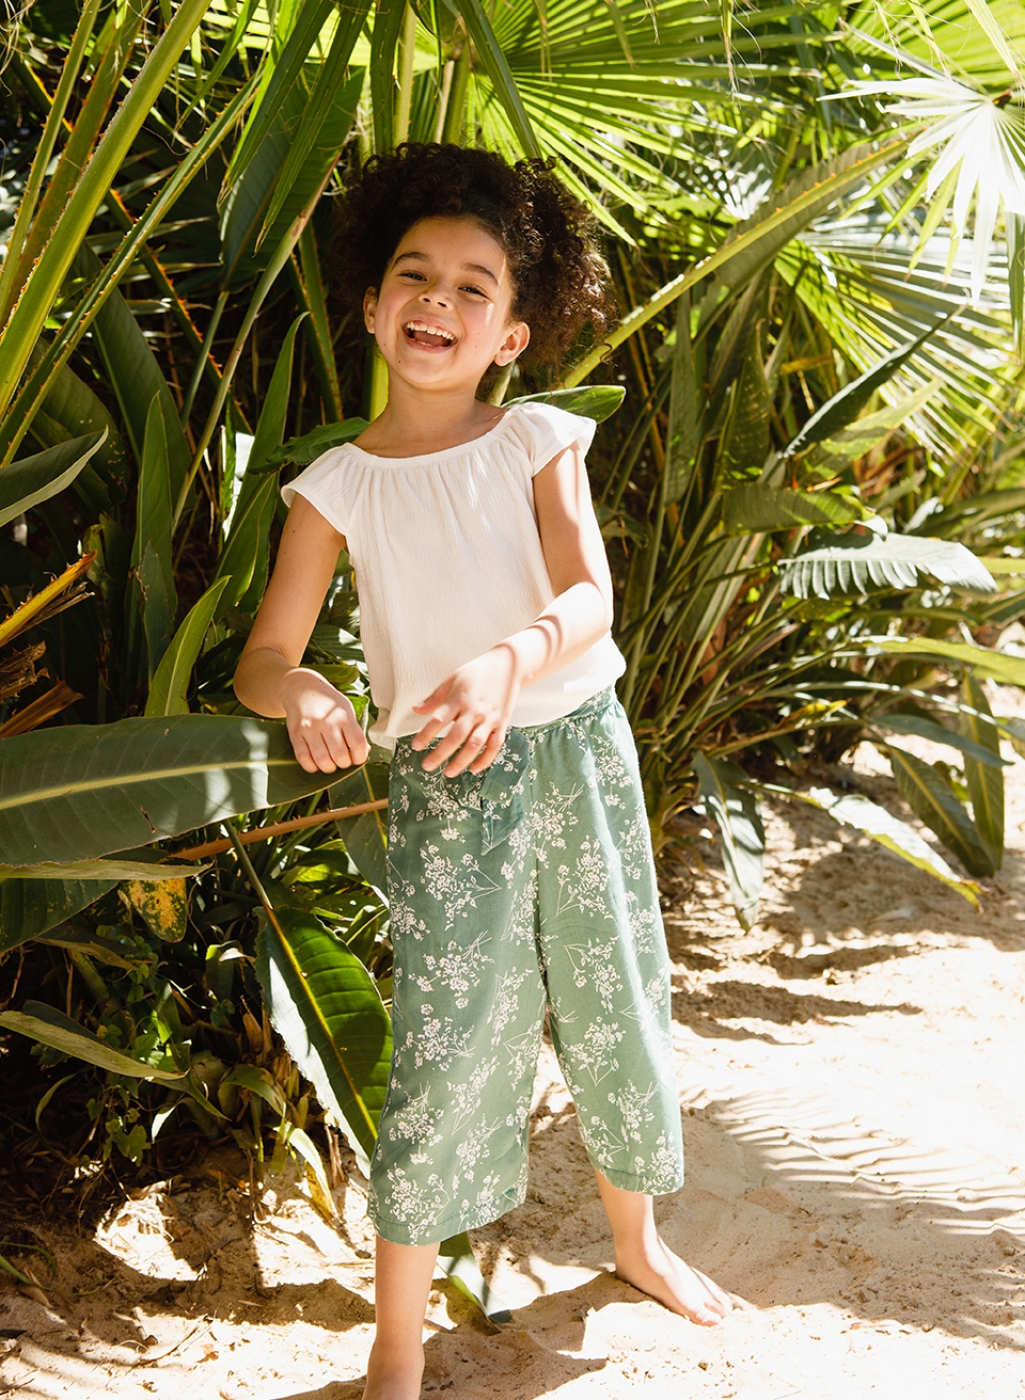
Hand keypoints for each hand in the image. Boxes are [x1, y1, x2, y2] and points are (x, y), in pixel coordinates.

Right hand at [282, 669, 368, 773]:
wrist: (300, 688)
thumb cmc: (326, 701)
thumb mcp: (346, 710)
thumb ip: (355, 731)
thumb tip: (365, 751)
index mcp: (343, 716)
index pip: (358, 744)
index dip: (360, 757)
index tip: (357, 758)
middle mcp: (326, 723)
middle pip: (340, 756)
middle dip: (344, 764)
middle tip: (342, 760)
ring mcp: (309, 729)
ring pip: (322, 761)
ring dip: (329, 768)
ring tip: (331, 763)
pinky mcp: (295, 735)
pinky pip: (304, 759)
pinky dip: (312, 767)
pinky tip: (316, 762)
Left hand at [411, 648, 519, 775]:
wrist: (509, 666)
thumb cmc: (478, 671)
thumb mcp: (452, 679)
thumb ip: (435, 697)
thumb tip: (416, 709)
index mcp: (460, 699)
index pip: (439, 720)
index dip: (426, 735)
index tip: (416, 746)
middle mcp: (475, 711)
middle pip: (456, 737)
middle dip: (440, 754)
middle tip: (427, 766)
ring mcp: (490, 719)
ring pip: (475, 745)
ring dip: (461, 761)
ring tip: (449, 773)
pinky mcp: (502, 724)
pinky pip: (494, 746)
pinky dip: (485, 760)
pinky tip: (474, 769)